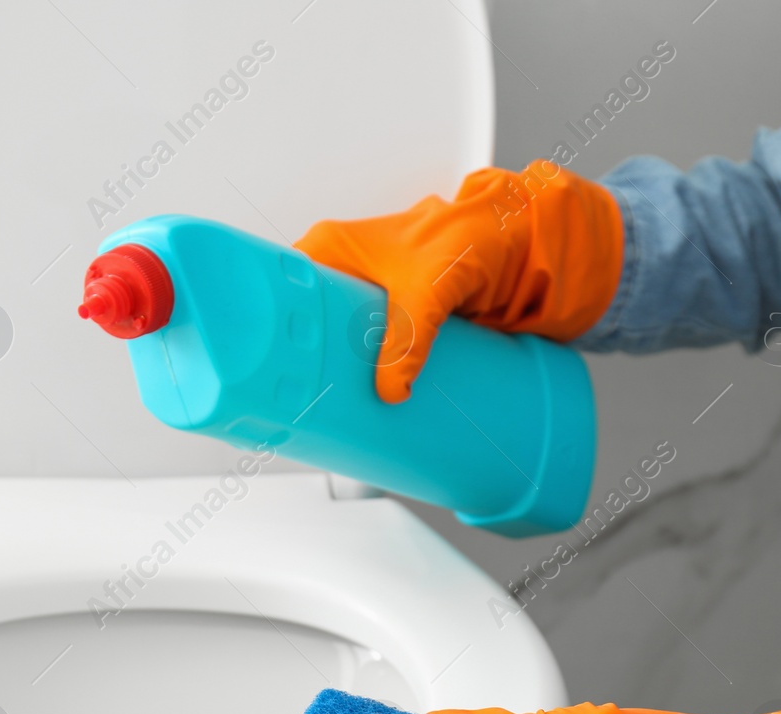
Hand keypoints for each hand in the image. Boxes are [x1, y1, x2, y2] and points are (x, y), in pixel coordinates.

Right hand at [294, 161, 622, 402]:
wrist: (521, 243)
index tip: (259, 360)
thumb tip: (390, 389)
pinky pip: (364, 355)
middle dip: (297, 361)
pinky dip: (361, 377)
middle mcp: (343, 273)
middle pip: (302, 325)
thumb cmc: (470, 237)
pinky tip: (357, 402)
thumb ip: (407, 339)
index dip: (266, 322)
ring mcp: (367, 302)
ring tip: (320, 408)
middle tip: (290, 397)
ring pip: (333, 343)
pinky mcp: (393, 324)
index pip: (277, 286)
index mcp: (331, 248)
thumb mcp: (428, 291)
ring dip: (331, 374)